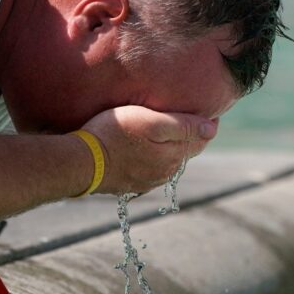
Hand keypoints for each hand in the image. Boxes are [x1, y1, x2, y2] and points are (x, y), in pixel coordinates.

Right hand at [81, 105, 217, 194]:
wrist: (80, 162)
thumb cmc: (114, 134)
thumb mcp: (150, 122)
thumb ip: (183, 126)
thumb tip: (212, 129)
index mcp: (174, 156)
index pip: (201, 140)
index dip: (206, 124)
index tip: (208, 109)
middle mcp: (165, 173)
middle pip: (185, 151)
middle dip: (190, 135)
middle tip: (188, 115)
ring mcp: (147, 181)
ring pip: (168, 161)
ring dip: (171, 147)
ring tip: (166, 129)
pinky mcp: (131, 184)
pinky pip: (150, 168)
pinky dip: (154, 157)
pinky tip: (145, 147)